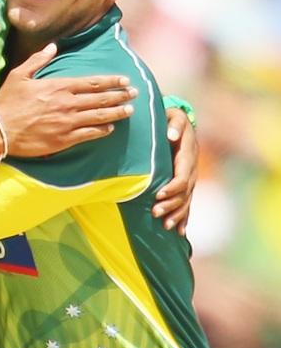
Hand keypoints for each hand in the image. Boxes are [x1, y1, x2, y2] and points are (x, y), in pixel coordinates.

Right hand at [0, 43, 136, 157]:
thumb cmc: (7, 101)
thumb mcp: (19, 75)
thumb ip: (38, 60)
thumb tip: (53, 47)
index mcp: (58, 86)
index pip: (92, 83)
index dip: (111, 81)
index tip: (124, 80)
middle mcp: (66, 103)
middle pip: (100, 99)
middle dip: (120, 95)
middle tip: (134, 93)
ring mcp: (66, 123)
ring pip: (98, 116)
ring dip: (116, 112)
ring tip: (129, 110)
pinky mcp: (63, 140)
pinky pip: (88, 134)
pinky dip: (101, 130)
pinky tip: (110, 128)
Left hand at [152, 108, 197, 234]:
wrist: (180, 123)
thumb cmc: (172, 118)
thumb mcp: (174, 116)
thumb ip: (173, 125)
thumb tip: (171, 136)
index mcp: (188, 155)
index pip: (182, 176)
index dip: (172, 187)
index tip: (158, 195)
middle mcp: (191, 169)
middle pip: (184, 193)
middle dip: (171, 205)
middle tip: (155, 213)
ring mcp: (190, 178)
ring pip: (186, 200)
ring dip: (176, 214)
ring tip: (165, 226)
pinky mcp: (186, 183)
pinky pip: (187, 202)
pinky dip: (184, 216)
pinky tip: (179, 231)